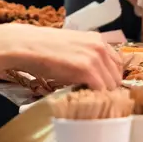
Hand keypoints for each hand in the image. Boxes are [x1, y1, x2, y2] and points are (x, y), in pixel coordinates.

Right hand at [0, 23, 124, 89]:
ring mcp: (95, 57)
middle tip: (94, 98)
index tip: (102, 89)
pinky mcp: (87, 70)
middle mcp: (100, 46)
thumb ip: (86, 58)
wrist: (25, 45)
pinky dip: (96, 98)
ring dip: (102, 95)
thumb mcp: (71, 48)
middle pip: (117, 76)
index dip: (110, 78)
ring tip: (89, 101)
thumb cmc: (42, 48)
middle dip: (108, 89)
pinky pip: (101, 90)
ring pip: (111, 85)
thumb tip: (94, 78)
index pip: (117, 64)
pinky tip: (86, 101)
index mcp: (97, 40)